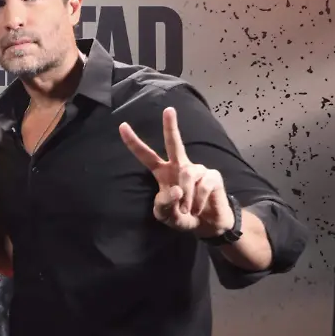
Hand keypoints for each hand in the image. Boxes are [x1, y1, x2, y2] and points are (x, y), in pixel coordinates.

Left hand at [118, 107, 233, 236]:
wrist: (208, 225)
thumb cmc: (184, 216)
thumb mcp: (166, 216)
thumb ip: (164, 206)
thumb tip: (175, 189)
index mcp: (163, 173)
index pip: (146, 156)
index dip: (134, 142)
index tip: (122, 126)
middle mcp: (180, 166)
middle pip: (174, 143)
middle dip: (170, 126)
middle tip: (168, 109)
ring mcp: (197, 169)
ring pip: (187, 176)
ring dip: (186, 198)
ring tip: (187, 210)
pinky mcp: (212, 176)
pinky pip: (202, 186)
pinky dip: (197, 201)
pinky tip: (198, 208)